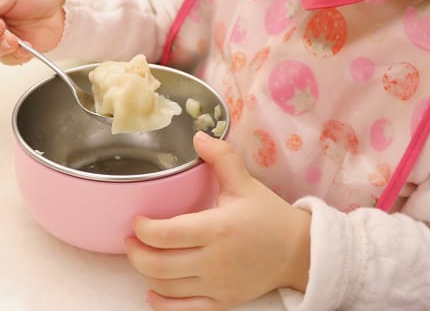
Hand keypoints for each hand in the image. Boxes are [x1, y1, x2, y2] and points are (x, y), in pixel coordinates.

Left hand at [126, 132, 311, 309]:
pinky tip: (153, 291)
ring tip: (143, 257)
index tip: (137, 220)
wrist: (297, 252)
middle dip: (136, 253)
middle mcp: (214, 261)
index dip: (144, 229)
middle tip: (131, 239)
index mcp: (218, 228)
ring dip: (147, 274)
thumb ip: (222, 158)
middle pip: (159, 265)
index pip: (167, 234)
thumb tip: (198, 136)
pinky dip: (162, 303)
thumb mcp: (246, 183)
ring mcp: (217, 285)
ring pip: (167, 287)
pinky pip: (183, 310)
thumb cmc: (269, 216)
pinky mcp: (222, 301)